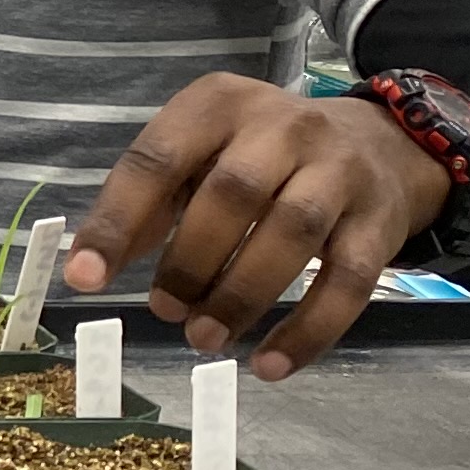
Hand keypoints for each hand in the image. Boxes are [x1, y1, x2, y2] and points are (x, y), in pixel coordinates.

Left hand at [61, 74, 452, 377]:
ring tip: (204, 337)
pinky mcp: (380, 222)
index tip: (85, 278)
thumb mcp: (202, 156)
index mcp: (219, 104)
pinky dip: (308, 330)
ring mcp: (340, 171)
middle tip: (165, 310)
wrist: (384, 144)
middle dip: (189, 261)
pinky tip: (269, 366)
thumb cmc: (265, 154)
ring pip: (291, 232)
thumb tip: (91, 268)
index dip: (117, 221)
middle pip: (231, 194)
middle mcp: (283, 127)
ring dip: (241, 294)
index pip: (157, 159)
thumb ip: (150, 205)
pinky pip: (348, 282)